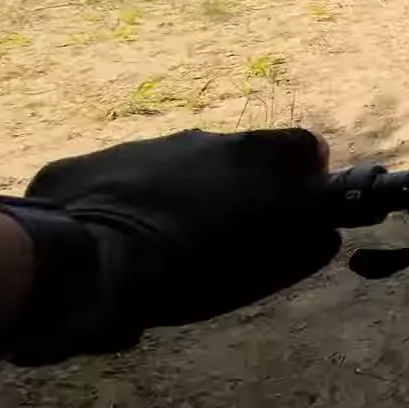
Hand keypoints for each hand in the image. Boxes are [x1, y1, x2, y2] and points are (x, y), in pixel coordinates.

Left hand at [0, 129, 339, 364]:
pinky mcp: (87, 163)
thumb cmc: (188, 269)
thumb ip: (302, 245)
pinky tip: (112, 245)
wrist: (85, 265)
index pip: (304, 148)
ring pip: (177, 167)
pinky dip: (125, 204)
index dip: (304, 179)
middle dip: (237, 190)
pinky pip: (119, 181)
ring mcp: (142, 145)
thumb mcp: (261, 270)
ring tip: (162, 248)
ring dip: (180, 196)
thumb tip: (323, 233)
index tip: (294, 210)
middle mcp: (203, 137)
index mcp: (253, 156)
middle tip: (223, 238)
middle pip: (237, 158)